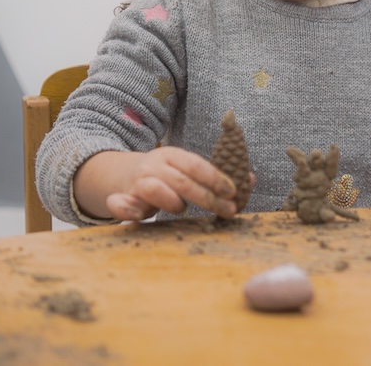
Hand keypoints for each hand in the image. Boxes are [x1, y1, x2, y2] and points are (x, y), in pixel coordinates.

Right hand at [105, 147, 239, 220]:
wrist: (122, 176)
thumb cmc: (165, 176)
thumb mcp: (186, 170)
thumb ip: (214, 176)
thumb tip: (250, 180)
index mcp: (171, 155)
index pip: (195, 164)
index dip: (215, 178)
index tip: (233, 192)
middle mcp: (153, 166)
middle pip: (182, 181)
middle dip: (208, 197)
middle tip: (228, 211)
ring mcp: (136, 183)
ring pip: (154, 189)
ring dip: (172, 202)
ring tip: (181, 209)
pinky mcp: (122, 199)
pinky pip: (120, 205)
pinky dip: (127, 210)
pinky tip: (140, 215)